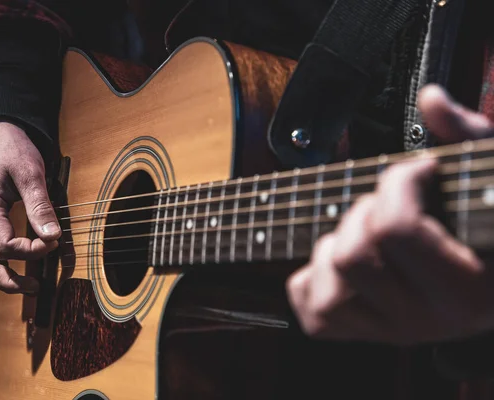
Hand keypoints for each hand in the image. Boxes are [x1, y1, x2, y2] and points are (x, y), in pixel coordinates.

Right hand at [0, 122, 60, 293]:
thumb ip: (41, 206)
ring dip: (3, 276)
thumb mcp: (30, 172)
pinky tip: (24, 263)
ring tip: (31, 283)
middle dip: (8, 281)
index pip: (6, 246)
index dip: (33, 251)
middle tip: (36, 286)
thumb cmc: (12, 148)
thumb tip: (53, 237)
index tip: (56, 242)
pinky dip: (3, 262)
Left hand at [286, 84, 493, 344]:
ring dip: (337, 243)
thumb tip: (430, 99)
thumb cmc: (487, 224)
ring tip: (370, 232)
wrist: (487, 284)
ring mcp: (387, 331)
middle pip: (351, 254)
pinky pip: (308, 304)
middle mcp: (425, 321)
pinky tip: (343, 260)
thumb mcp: (489, 177)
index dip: (397, 184)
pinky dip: (311, 275)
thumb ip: (467, 135)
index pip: (395, 230)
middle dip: (365, 211)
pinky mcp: (358, 333)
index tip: (416, 170)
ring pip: (327, 283)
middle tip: (392, 202)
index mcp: (466, 290)